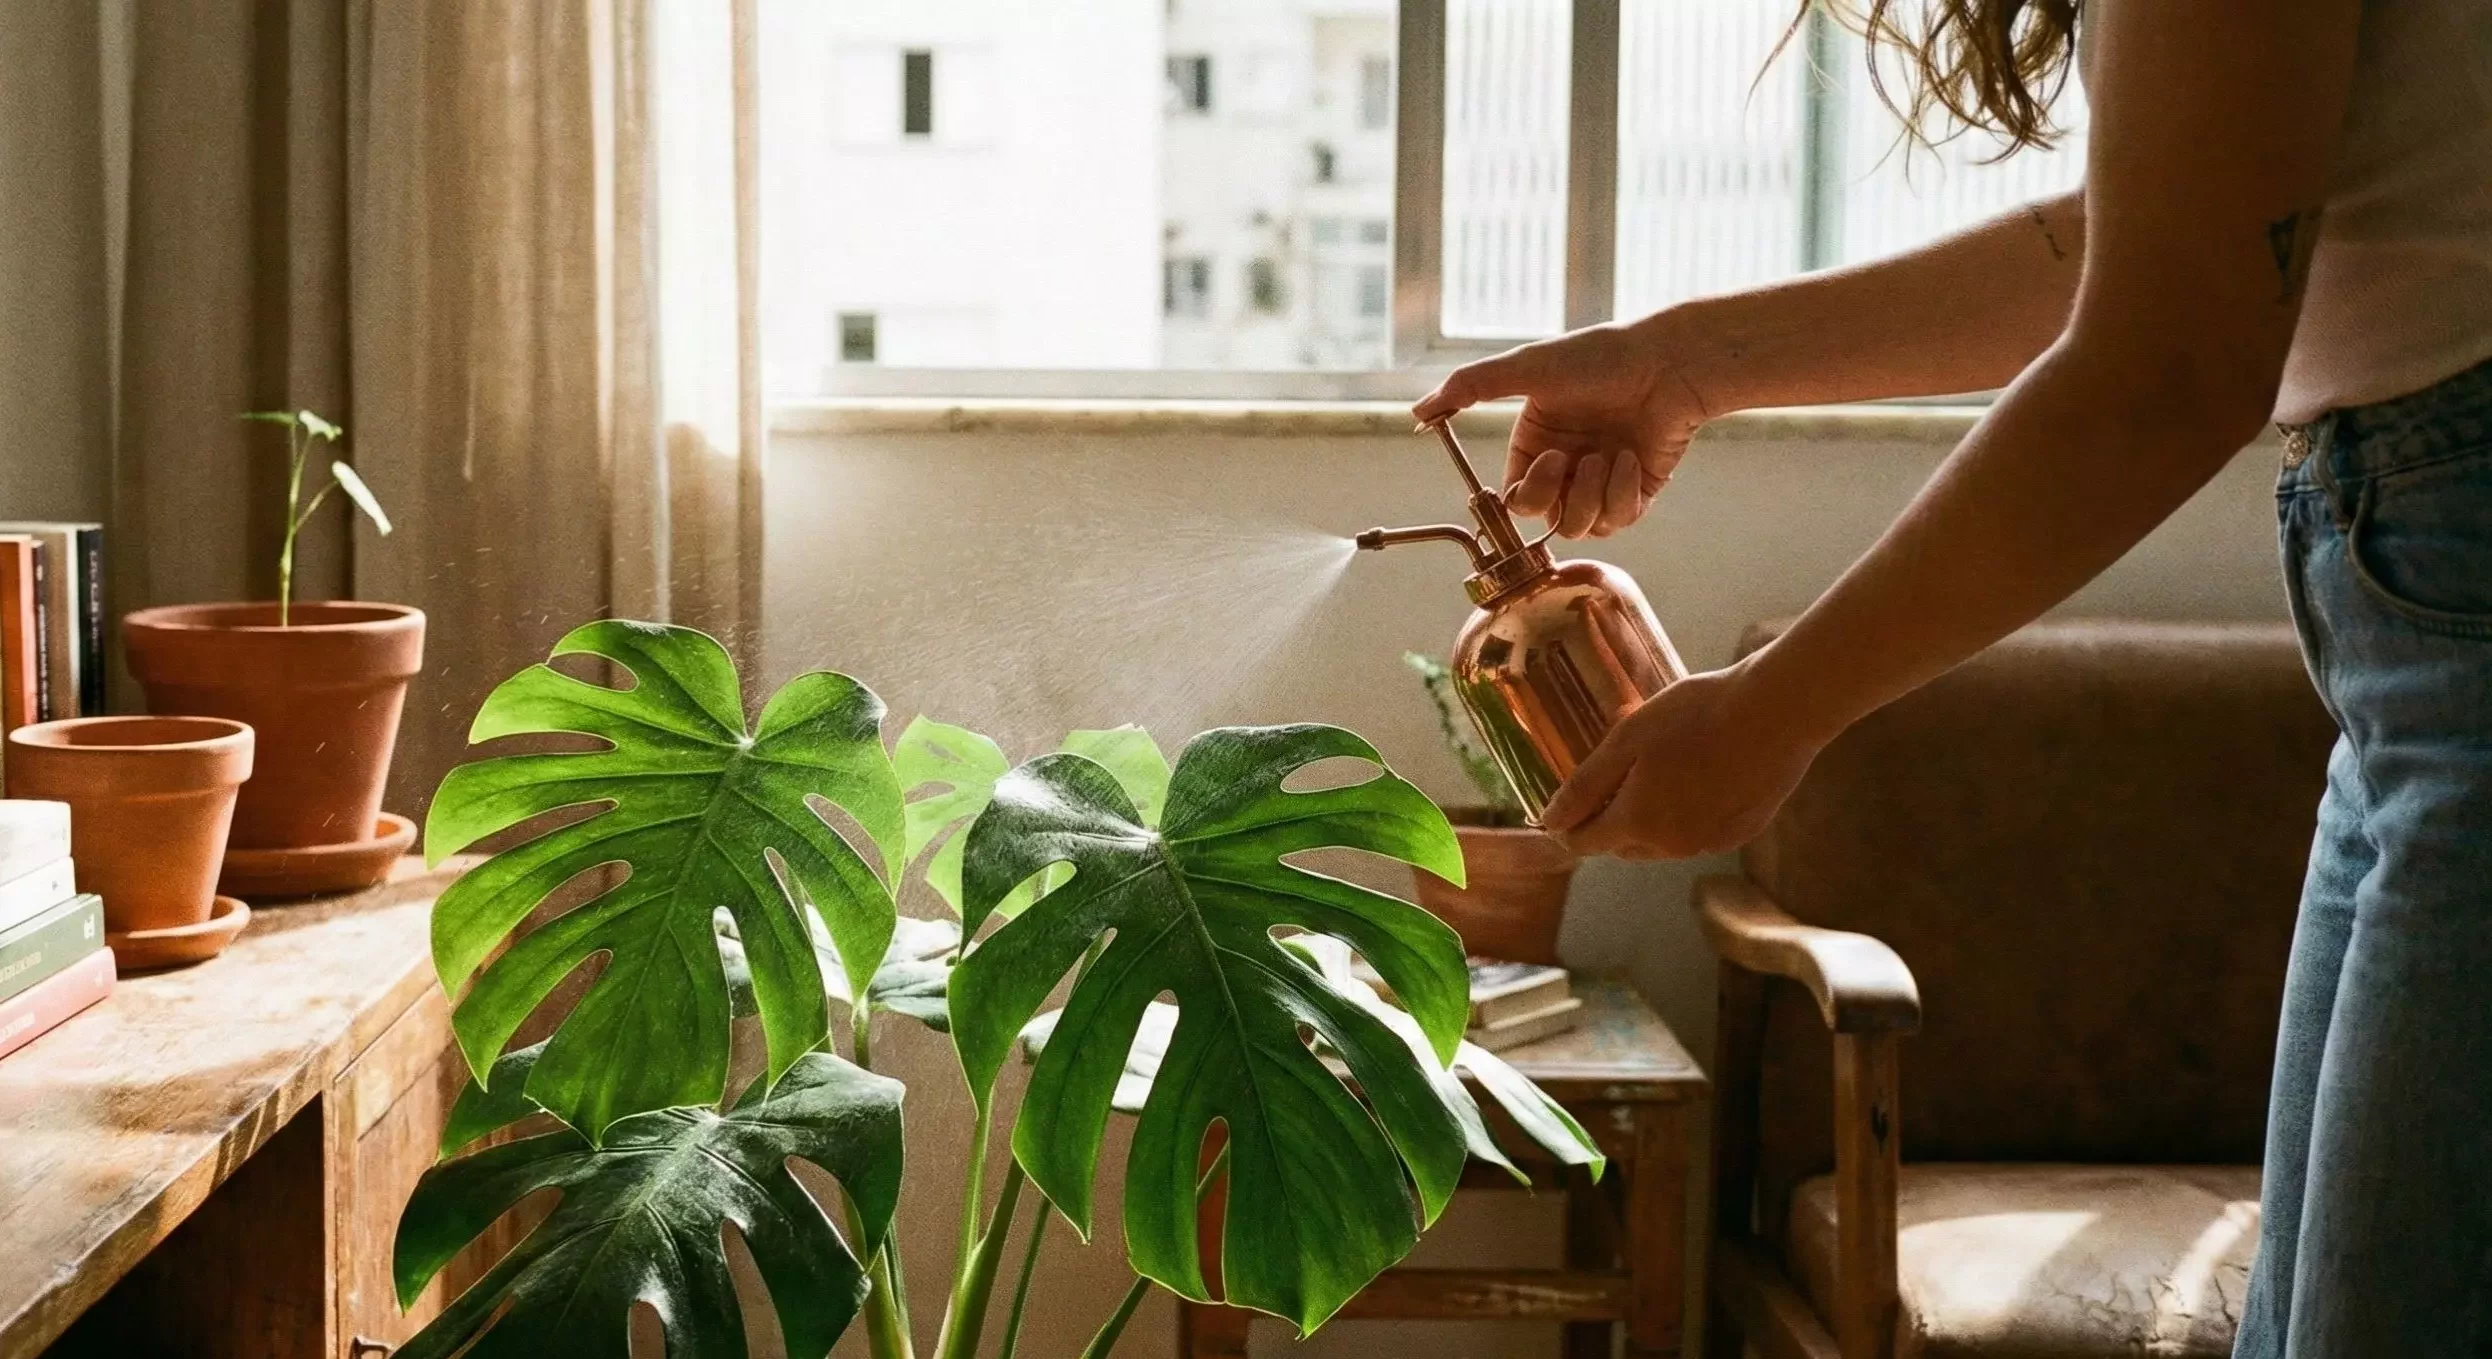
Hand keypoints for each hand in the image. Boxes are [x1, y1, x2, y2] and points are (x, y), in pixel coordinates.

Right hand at [1411, 318, 1710, 538]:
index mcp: (1536, 444)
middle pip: (1545, 520)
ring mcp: (1602, 482)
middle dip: (1562, 494)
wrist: (1668, 364)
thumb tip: (1417, 412)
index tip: (1550, 460)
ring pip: (1582, 527)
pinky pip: (1619, 521)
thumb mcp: (1526, 368)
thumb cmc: (1599, 359)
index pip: (1517, 498)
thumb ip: (1468, 388)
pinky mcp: (1638, 493)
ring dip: (1595, 494)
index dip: (1529, 491)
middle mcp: (1566, 467)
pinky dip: (1624, 493)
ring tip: (1613, 454)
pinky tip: (1633, 458)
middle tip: (1577, 458)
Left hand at [1539, 662, 1822, 859]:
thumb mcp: (1628, 739)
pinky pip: (1698, 835)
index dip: (1569, 826)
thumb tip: (1550, 822)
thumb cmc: (1696, 715)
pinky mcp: (1740, 834)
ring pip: (1661, 843)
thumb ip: (1586, 785)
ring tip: (1663, 770)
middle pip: (1622, 845)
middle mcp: (1672, 846)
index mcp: (1637, 822)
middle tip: (1620, 773)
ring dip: (1651, 820)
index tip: (1565, 807)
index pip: (1585, 842)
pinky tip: (1702, 777)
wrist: (1777, 713)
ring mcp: (1709, 844)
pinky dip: (1689, 816)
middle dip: (1611, 819)